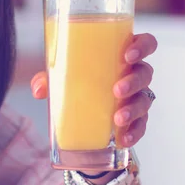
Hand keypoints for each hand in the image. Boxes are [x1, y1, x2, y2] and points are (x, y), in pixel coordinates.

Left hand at [31, 33, 157, 147]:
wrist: (82, 119)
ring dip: (133, 109)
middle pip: (145, 73)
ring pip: (144, 100)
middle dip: (134, 81)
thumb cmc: (78, 86)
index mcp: (122, 57)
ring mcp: (137, 98)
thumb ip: (49, 79)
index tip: (128, 55)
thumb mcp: (62, 80)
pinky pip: (141, 126)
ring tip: (117, 119)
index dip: (142, 46)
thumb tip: (38, 88)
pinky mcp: (135, 121)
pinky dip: (134, 133)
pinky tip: (123, 139)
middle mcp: (134, 76)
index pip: (145, 44)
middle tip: (116, 90)